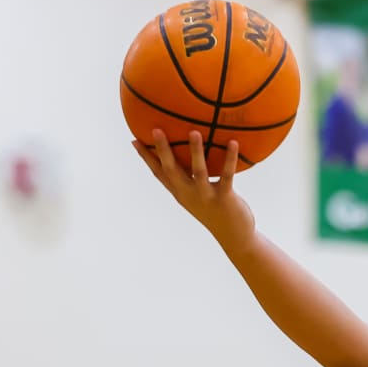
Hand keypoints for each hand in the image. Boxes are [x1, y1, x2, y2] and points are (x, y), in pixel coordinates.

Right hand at [133, 129, 255, 253]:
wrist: (233, 236)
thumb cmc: (217, 211)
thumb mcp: (200, 195)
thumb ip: (193, 178)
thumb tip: (192, 155)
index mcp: (180, 192)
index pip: (158, 173)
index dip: (146, 158)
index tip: (134, 140)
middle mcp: (188, 194)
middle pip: (171, 170)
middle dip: (162, 150)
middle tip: (156, 130)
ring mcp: (205, 196)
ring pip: (199, 171)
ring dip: (196, 151)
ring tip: (194, 132)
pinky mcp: (224, 198)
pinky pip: (227, 175)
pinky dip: (230, 158)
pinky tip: (233, 142)